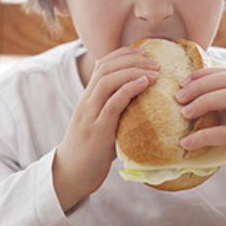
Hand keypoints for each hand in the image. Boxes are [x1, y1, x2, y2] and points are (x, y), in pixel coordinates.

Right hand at [53, 46, 158, 212]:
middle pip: (105, 68)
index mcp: (87, 99)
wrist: (70, 174)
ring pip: (108, 81)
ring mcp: (90, 116)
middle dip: (132, 59)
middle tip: (155, 60)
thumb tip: (141, 101)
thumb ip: (115, 110)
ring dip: (133, 71)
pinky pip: (113, 104)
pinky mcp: (97, 132)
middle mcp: (86, 102)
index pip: (101, 65)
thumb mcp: (101, 124)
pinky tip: (144, 84)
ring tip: (154, 72)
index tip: (143, 51)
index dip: (123, 54)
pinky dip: (129, 89)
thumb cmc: (90, 151)